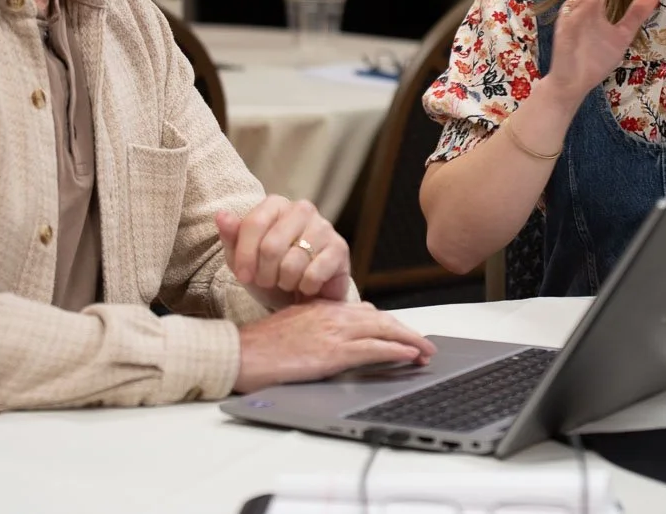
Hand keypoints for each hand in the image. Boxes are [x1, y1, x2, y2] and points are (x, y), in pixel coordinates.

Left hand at [216, 196, 350, 303]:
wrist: (302, 295)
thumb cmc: (270, 273)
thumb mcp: (243, 258)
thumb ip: (231, 236)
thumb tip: (221, 215)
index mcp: (276, 204)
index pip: (253, 224)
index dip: (244, 255)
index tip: (243, 275)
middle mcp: (302, 209)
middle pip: (271, 245)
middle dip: (264, 273)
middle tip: (267, 281)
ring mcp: (324, 226)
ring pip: (293, 262)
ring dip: (285, 282)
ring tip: (288, 282)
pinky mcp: (340, 248)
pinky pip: (313, 274)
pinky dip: (305, 287)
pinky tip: (306, 286)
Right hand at [234, 300, 436, 391]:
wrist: (240, 353)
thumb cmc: (258, 346)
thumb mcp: (289, 327)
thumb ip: (311, 328)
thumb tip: (325, 340)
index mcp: (320, 308)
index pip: (364, 312)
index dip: (386, 323)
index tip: (400, 332)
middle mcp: (331, 315)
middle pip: (379, 319)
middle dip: (405, 331)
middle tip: (424, 343)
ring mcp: (333, 333)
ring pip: (383, 330)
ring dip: (409, 340)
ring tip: (425, 351)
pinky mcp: (332, 353)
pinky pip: (373, 350)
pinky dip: (395, 351)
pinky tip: (409, 356)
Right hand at [541, 0, 658, 107]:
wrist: (573, 85)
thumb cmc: (594, 60)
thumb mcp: (622, 35)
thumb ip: (635, 15)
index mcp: (592, 7)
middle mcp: (580, 9)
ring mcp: (571, 20)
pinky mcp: (564, 35)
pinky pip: (572, 19)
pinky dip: (582, 8)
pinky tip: (594, 0)